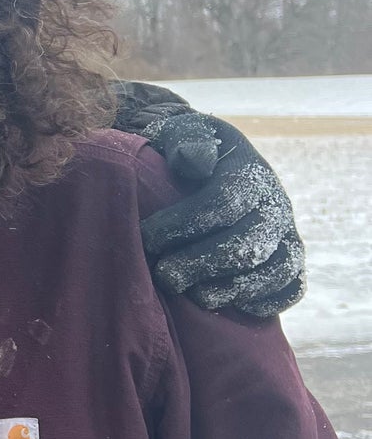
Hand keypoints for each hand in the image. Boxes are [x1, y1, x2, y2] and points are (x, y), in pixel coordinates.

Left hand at [111, 82, 305, 318]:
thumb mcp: (181, 132)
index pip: (223, 202)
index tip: (147, 238)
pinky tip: (233, 306)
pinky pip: (291, 287)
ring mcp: (286, 234)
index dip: (184, 224)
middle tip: (166, 276)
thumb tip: (195, 160)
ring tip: (196, 296)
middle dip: (205, 263)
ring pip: (277, 269)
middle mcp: (275, 204)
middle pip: (251, 242)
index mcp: (249, 172)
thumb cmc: (186, 151)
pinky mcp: (290, 259)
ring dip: (235, 288)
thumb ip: (185, 139)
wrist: (212, 162)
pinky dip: (267, 301)